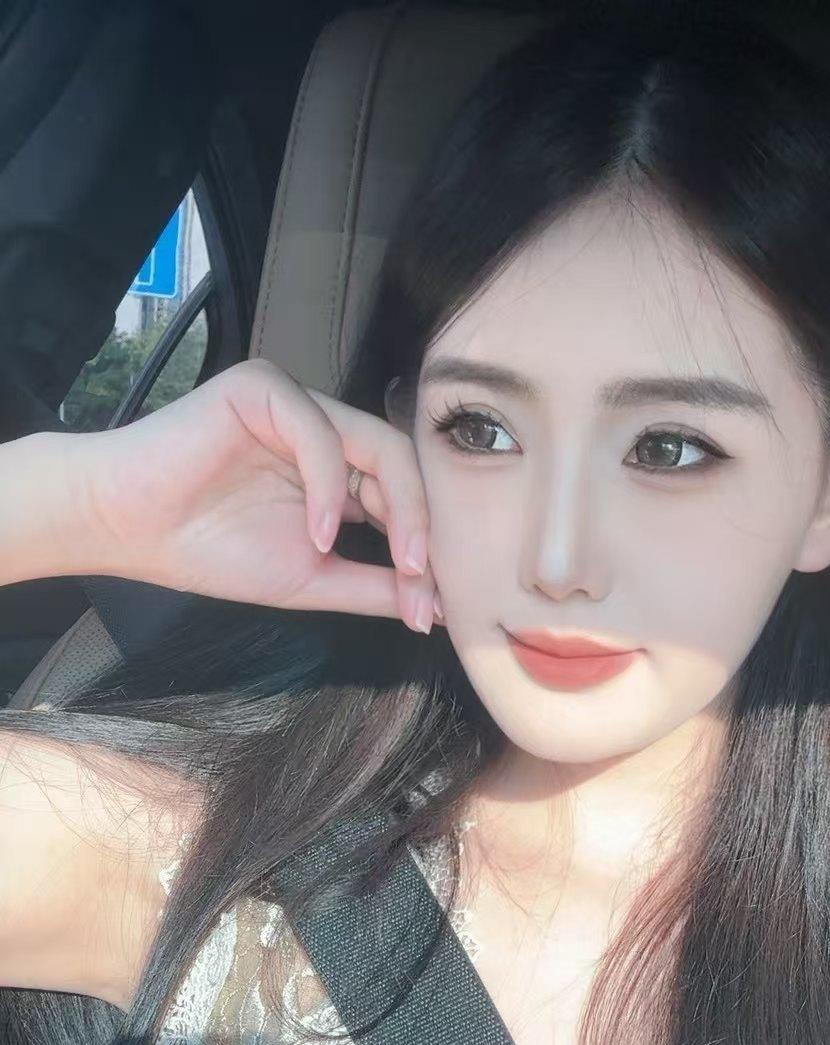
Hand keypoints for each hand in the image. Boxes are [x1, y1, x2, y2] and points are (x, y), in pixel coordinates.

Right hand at [78, 358, 441, 631]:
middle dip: (423, 526)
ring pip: (378, 444)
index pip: (406, 494)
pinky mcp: (266, 388)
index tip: (434, 604)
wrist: (128, 529)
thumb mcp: (312, 579)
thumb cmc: (209, 549)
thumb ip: (374, 586)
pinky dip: (332, 487)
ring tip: (396, 563)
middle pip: (403, 467)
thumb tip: (437, 608)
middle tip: (424, 579)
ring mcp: (299, 406)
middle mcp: (327, 432)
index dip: (426, 544)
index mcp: (340, 472)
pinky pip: (322, 432)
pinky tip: (321, 533)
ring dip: (399, 509)